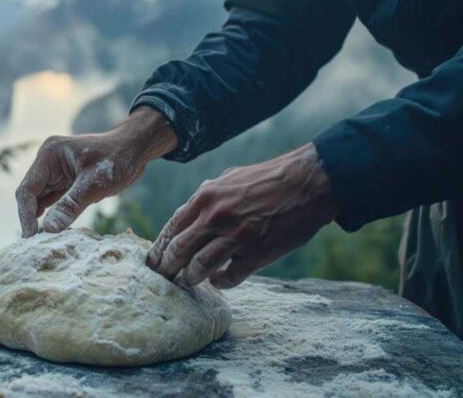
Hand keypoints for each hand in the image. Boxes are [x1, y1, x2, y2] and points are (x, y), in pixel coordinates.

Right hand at [16, 107, 176, 236]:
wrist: (135, 149)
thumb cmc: (118, 159)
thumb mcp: (95, 183)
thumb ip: (71, 205)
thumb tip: (49, 230)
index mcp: (49, 154)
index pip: (27, 189)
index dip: (25, 214)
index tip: (31, 237)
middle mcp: (47, 162)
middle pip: (29, 195)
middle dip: (30, 218)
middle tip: (34, 245)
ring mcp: (54, 171)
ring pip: (39, 200)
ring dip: (39, 219)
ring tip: (41, 242)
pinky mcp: (64, 181)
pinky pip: (52, 201)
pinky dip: (52, 215)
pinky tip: (54, 231)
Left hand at [146, 143, 336, 288]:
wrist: (307, 183)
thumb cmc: (267, 179)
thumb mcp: (228, 179)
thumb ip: (206, 198)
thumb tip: (187, 216)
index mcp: (206, 197)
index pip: (171, 228)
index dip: (159, 248)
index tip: (154, 261)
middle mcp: (215, 217)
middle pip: (178, 250)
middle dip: (168, 267)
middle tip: (165, 277)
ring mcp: (236, 236)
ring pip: (199, 267)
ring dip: (190, 278)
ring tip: (188, 281)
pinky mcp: (257, 253)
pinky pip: (229, 277)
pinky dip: (220, 282)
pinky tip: (219, 281)